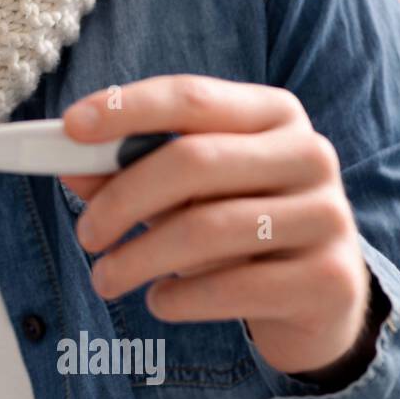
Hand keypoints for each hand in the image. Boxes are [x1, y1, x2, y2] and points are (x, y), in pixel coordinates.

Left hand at [60, 74, 375, 378]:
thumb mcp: (183, 193)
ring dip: (138, 258)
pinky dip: (178, 298)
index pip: (190, 97)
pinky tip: (159, 301)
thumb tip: (70, 165)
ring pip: (206, 228)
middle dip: (123, 199)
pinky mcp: (329, 279)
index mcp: (272, 113)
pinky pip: (232, 287)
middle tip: (86, 235)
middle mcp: (308, 154)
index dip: (126, 109)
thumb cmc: (236, 227)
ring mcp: (327, 216)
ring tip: (106, 278)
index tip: (69, 127)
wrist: (317, 298)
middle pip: (193, 161)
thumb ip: (129, 172)